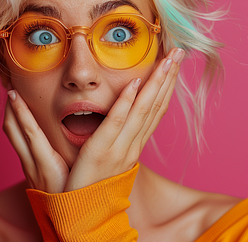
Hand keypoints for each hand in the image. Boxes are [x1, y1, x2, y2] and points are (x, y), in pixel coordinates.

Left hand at [3, 47, 183, 192]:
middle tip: (178, 53)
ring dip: (155, 84)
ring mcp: (120, 147)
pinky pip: (116, 123)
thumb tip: (123, 112)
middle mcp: (133, 144)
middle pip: (155, 106)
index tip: (173, 65)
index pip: (155, 110)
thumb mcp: (111, 153)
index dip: (166, 87)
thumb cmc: (95, 177)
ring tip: (167, 61)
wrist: (84, 209)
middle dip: (167, 79)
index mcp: (135, 143)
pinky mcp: (101, 151)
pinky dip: (126, 103)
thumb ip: (118, 133)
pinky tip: (134, 83)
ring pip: (142, 111)